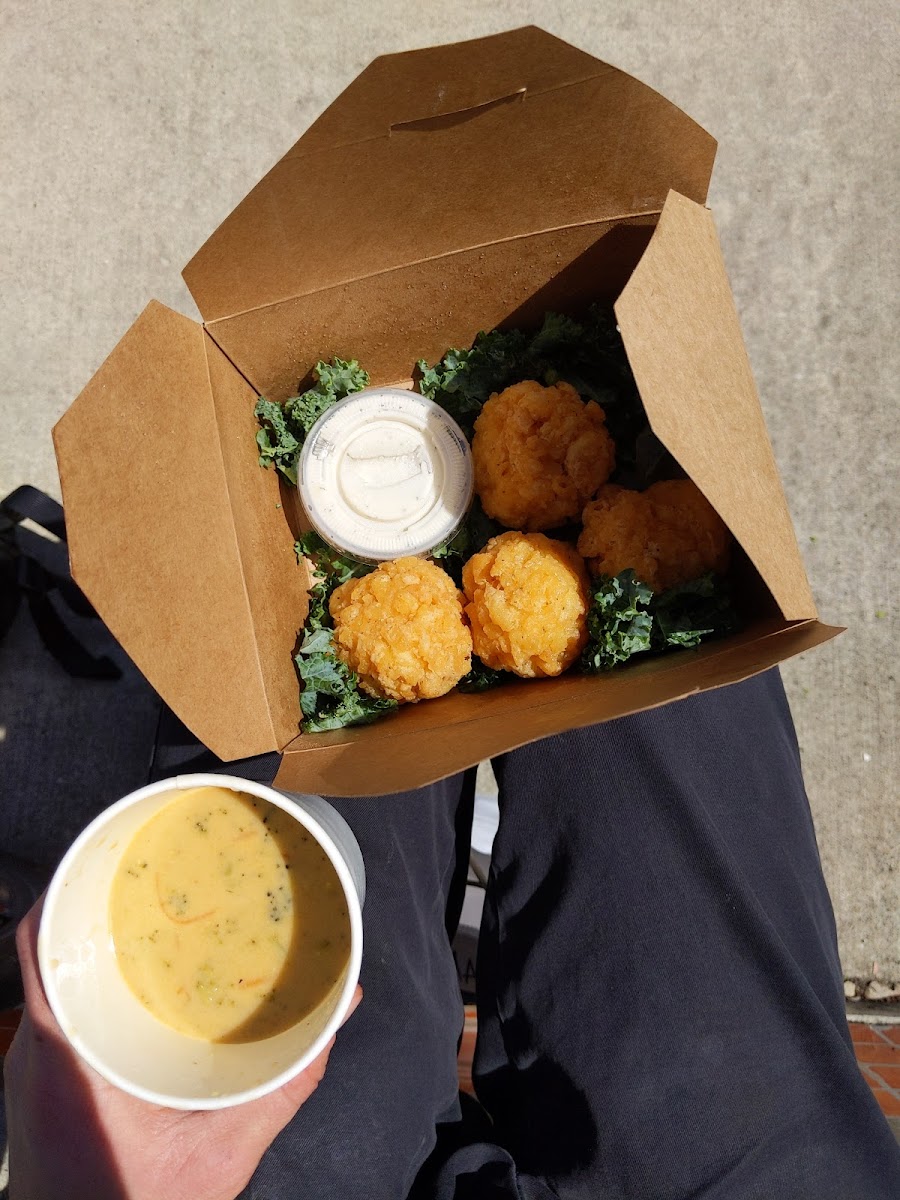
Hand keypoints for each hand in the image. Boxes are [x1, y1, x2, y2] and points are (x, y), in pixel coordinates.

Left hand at [3, 897, 361, 1199]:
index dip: (67, 886)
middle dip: (84, 893)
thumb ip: (287, 1083)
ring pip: (40, 967)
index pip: (40, 942)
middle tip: (143, 866)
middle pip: (40, 941)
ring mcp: (26, 1059)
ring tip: (135, 899)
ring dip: (80, 928)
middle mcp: (33, 1046)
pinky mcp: (33, 1073)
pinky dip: (78, 966)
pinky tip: (122, 963)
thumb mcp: (221, 1153)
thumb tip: (341, 1004)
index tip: (114, 852)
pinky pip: (46, 997)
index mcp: (65, 1051)